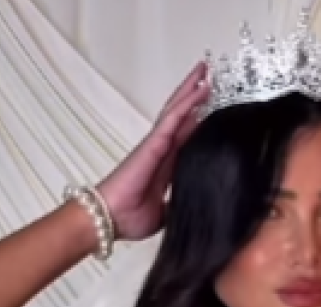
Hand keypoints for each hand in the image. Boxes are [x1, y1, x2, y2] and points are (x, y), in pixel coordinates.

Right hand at [97, 62, 209, 239]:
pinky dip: (187, 104)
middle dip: (194, 95)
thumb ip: (179, 203)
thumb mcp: (166, 212)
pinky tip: (198, 90)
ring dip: (192, 91)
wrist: (109, 219)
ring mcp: (157, 144)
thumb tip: (196, 207)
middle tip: (209, 75)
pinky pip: (173, 119)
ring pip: (178, 110)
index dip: (198, 119)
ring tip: (206, 72)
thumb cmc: (128, 216)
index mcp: (166, 164)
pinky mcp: (153, 144)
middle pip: (182, 115)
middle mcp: (161, 149)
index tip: (211, 106)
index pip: (187, 135)